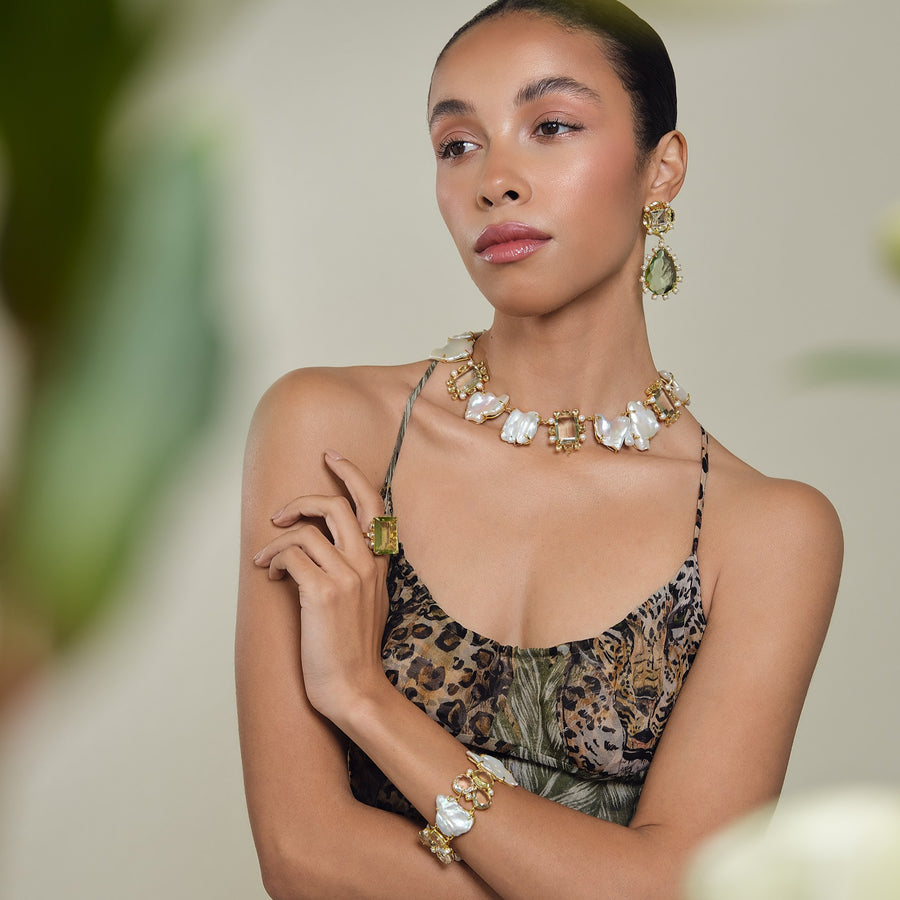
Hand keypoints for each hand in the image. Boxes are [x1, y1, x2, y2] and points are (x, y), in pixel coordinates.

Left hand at [252, 450, 390, 723]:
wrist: (354, 689)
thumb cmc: (352, 649)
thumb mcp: (365, 602)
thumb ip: (354, 570)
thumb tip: (316, 547)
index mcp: (379, 563)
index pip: (373, 503)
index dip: (352, 473)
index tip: (331, 456)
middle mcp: (367, 564)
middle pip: (336, 505)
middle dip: (303, 499)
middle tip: (281, 515)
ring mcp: (347, 578)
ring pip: (307, 531)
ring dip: (278, 540)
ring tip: (265, 558)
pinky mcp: (323, 594)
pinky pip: (292, 557)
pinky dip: (274, 561)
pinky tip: (269, 576)